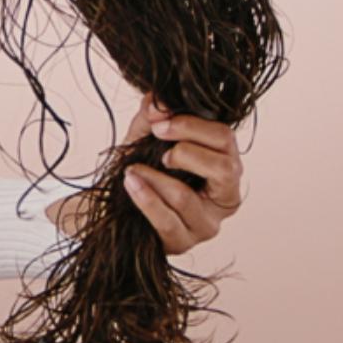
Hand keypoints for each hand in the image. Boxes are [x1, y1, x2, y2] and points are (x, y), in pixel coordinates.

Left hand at [120, 91, 245, 254]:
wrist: (116, 207)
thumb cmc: (143, 169)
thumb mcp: (147, 137)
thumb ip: (154, 116)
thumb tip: (158, 99)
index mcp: (225, 164)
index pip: (226, 139)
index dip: (193, 126)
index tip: (161, 124)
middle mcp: (225, 196)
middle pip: (225, 168)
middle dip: (186, 151)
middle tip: (158, 146)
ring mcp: (207, 224)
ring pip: (187, 197)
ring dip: (155, 178)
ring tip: (132, 170)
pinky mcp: (184, 243)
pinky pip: (167, 221)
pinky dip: (146, 199)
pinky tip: (131, 184)